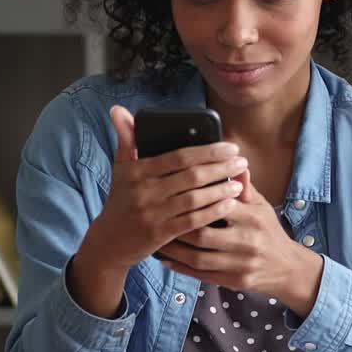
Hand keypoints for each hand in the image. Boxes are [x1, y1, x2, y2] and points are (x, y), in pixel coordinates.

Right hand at [69, 105, 247, 316]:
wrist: (109, 241)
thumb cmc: (120, 199)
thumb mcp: (120, 168)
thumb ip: (126, 138)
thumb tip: (117, 109)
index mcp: (138, 171)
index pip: (180, 156)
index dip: (208, 151)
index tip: (231, 147)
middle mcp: (146, 191)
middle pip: (192, 176)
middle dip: (221, 168)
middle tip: (243, 162)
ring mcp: (154, 213)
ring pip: (195, 199)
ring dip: (221, 190)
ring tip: (240, 183)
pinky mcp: (161, 234)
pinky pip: (193, 221)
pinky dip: (213, 212)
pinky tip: (229, 205)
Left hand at [157, 169, 324, 317]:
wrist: (288, 268)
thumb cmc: (269, 231)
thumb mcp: (261, 206)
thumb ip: (244, 187)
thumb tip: (233, 162)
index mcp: (252, 217)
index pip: (219, 205)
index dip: (195, 200)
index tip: (173, 192)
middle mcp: (247, 241)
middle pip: (204, 234)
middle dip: (178, 227)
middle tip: (158, 218)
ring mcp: (240, 264)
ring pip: (199, 258)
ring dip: (174, 249)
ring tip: (157, 238)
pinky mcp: (234, 282)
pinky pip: (202, 275)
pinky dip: (181, 268)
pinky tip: (166, 260)